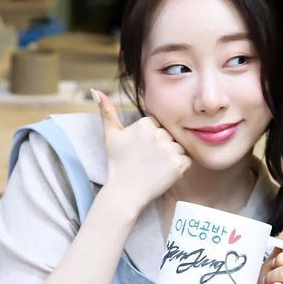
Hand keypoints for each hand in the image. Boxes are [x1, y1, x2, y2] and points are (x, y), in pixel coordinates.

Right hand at [96, 90, 190, 210]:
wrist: (125, 192)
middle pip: (170, 135)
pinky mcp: (179, 164)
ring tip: (155, 167)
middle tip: (148, 160)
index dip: (152, 138)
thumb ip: (106, 111)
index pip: (159, 125)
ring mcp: (169, 149)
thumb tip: (96, 91)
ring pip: (179, 147)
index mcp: (145, 123)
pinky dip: (179, 167)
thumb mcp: (111, 136)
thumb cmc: (118, 164)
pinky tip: (164, 172)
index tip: (143, 150)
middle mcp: (158, 134)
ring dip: (171, 157)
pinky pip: (187, 160)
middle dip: (162, 147)